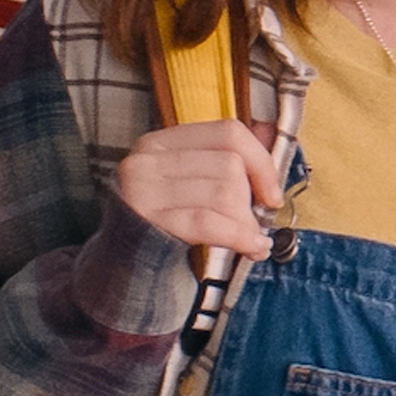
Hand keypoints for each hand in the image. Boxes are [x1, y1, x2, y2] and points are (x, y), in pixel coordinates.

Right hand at [116, 119, 278, 259]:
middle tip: (256, 223)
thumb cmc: (165, 220)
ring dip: (247, 223)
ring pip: (224, 194)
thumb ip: (227, 158)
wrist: (122, 263)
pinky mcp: (146, 221)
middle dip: (251, 201)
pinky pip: (209, 223)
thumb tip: (269, 132)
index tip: (273, 192)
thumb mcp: (191, 183)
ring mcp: (143, 189)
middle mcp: (147, 160)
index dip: (261, 161)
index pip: (228, 133)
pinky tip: (253, 246)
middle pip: (230, 166)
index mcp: (161, 141)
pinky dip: (240, 236)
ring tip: (251, 239)